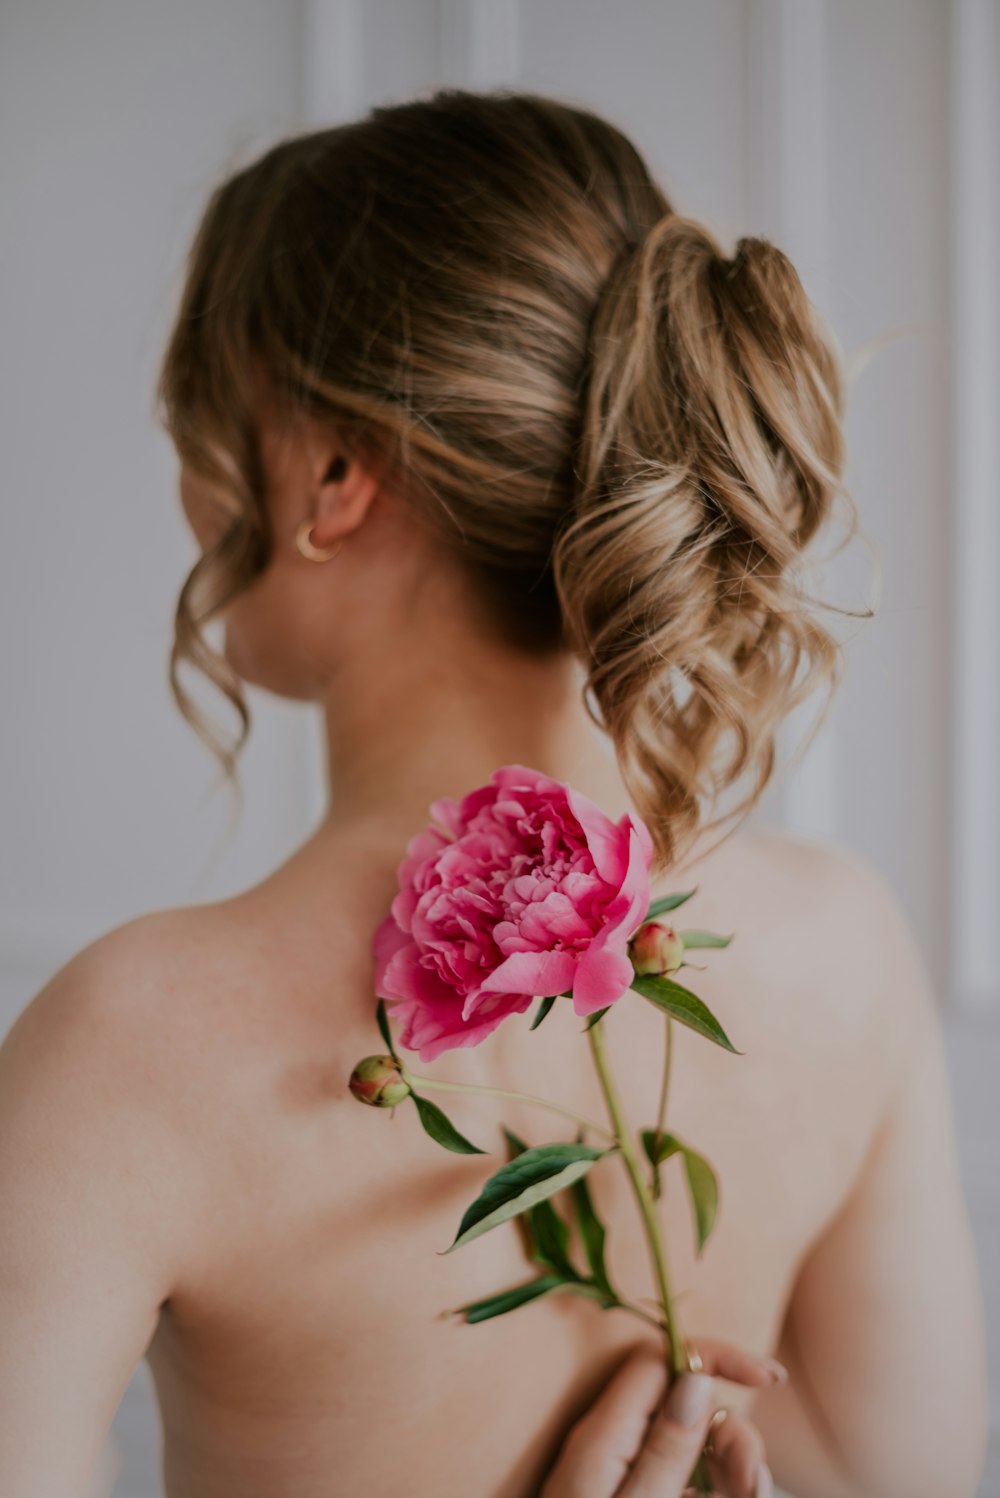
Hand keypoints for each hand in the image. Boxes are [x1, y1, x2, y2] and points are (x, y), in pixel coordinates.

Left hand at [541, 1337, 783, 1496]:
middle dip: (733, 1436)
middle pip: (688, 1402)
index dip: (715, 1356)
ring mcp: (627, 1473)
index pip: (660, 1357)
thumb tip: (696, 1375)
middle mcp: (614, 1444)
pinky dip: (719, 1488)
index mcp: (603, 1434)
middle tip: (753, 1491)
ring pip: (696, 1442)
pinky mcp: (642, 1497)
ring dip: (734, 1469)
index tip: (771, 1378)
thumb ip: (666, 1446)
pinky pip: (691, 1477)